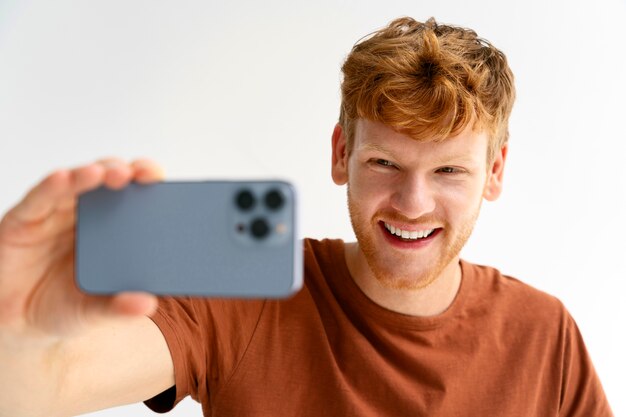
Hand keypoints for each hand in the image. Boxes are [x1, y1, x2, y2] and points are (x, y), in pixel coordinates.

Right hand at [0, 159, 162, 344]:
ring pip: (77, 182)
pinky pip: (40, 198)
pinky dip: (52, 186)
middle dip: (127, 172)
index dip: (151, 184)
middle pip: (111, 180)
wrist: (18, 323)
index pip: (138, 197)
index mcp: (115, 230)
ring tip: (104, 173)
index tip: (166, 183)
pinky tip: (63, 179)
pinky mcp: (25, 218)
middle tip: (142, 174)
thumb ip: (119, 309)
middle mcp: (89, 214)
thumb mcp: (95, 312)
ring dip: (91, 174)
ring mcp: (57, 212)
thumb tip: (148, 305)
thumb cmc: (64, 306)